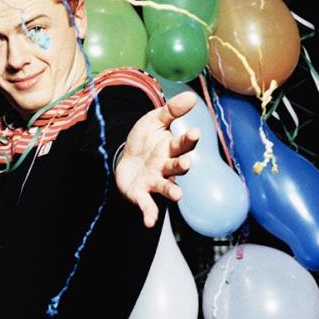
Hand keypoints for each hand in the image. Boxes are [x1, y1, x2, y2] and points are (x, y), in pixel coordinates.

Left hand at [115, 90, 199, 227]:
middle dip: (182, 165)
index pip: (182, 143)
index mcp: (170, 147)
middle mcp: (166, 166)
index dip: (188, 138)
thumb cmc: (144, 140)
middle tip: (187, 162)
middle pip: (177, 165)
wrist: (124, 158)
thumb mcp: (153, 121)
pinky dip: (149, 213)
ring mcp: (155, 180)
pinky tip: (149, 222)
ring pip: (166, 186)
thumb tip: (192, 95)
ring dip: (172, 191)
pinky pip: (147, 204)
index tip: (194, 132)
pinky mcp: (142, 193)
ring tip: (178, 195)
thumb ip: (171, 111)